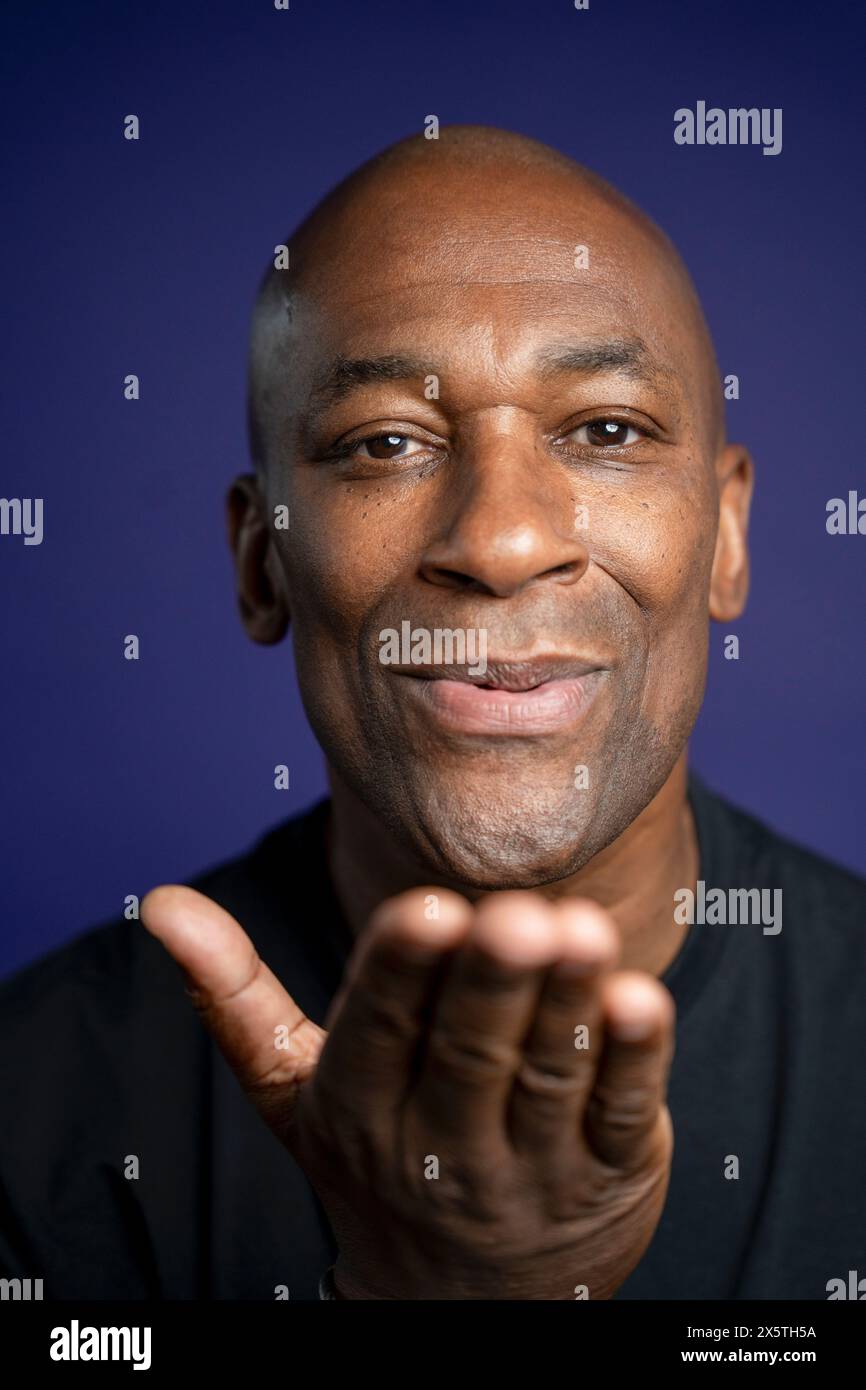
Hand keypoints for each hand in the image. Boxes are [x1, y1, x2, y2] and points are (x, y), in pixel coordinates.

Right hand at [141, 885, 674, 1298]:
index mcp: (359, 1106)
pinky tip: (642, 998)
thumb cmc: (373, 1154)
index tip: (429, 910)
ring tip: (583, 932)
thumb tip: (158, 902)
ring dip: (570, 1007)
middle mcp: (441, 1141)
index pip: (379, 1033)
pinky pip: (620, 1116)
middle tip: (515, 917)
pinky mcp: (607, 1174)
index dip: (403, 974)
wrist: (457, 1304)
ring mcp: (530, 1165)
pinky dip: (637, 1061)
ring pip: (550, 1080)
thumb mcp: (294, 1089)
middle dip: (492, 984)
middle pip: (469, 1054)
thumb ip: (235, 995)